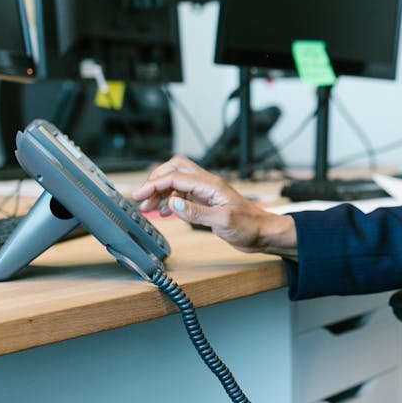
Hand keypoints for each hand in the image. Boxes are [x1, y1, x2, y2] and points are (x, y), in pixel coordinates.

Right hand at [132, 155, 296, 257]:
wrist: (262, 233)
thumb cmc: (249, 226)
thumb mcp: (222, 221)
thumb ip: (196, 212)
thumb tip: (172, 204)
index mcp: (210, 185)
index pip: (175, 177)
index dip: (154, 184)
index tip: (139, 195)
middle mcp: (206, 185)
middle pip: (175, 169)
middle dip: (155, 180)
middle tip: (142, 197)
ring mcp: (205, 193)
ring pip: (177, 183)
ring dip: (160, 192)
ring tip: (148, 208)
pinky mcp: (205, 202)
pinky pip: (182, 196)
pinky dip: (169, 202)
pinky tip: (163, 213)